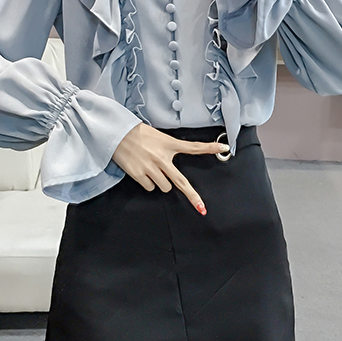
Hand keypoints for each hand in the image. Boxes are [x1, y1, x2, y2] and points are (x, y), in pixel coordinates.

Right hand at [111, 123, 229, 214]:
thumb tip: (170, 164)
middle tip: (201, 208)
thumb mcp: (157, 136)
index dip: (210, 147)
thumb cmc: (137, 133)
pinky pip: (149, 187)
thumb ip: (168, 148)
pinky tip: (141, 171)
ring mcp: (151, 168)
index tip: (224, 147)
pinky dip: (147, 182)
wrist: (117, 133)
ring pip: (164, 187)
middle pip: (181, 182)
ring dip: (160, 181)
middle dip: (192, 196)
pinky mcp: (138, 174)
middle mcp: (162, 158)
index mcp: (169, 144)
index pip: (193, 146)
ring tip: (151, 168)